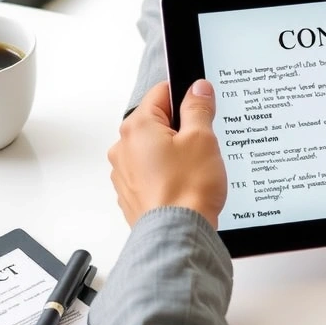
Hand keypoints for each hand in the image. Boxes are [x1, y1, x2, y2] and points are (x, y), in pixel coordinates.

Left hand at [108, 80, 227, 228]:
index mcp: (138, 126)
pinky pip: (150, 173)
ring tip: (194, 171)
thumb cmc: (187, 190)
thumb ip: (198, 107)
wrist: (177, 235)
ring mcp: (124, 173)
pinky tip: (184, 186)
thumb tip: (197, 89)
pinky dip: (166, 175)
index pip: (161, 93)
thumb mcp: (202, 138)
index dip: (186, 97)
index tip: (201, 107)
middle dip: (181, 129)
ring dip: (173, 154)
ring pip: (153, 149)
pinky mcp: (131, 194)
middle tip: (202, 146)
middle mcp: (123, 147)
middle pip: (157, 122)